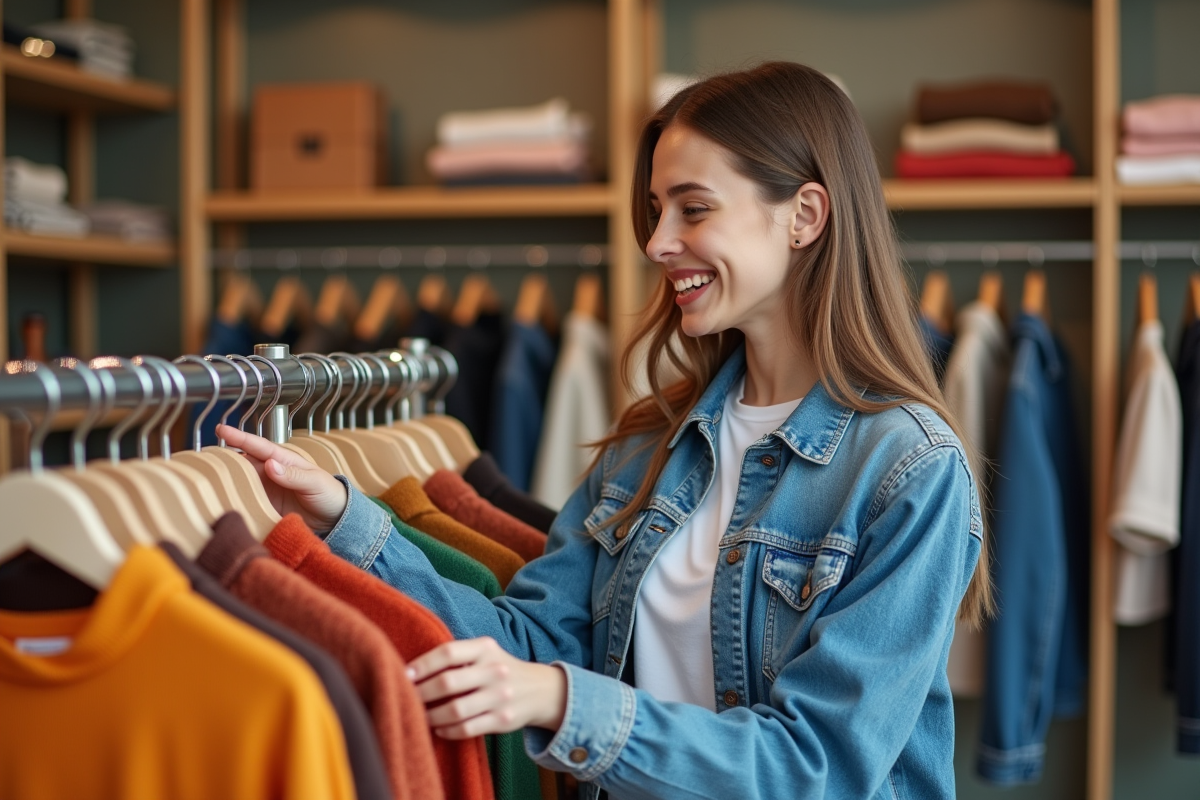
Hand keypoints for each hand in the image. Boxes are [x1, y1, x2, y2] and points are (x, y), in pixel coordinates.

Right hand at [215, 424, 347, 531]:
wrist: (336, 520)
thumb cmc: (330, 494)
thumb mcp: (315, 482)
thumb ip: (294, 475)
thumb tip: (270, 464)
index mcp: (284, 461)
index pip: (258, 447)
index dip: (240, 438)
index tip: (221, 430)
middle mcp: (270, 473)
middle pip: (242, 463)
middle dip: (223, 459)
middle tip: (201, 459)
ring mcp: (266, 490)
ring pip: (240, 482)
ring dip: (225, 481)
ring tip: (204, 480)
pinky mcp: (264, 508)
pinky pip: (246, 502)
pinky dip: (233, 501)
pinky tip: (220, 502)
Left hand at [407, 637, 566, 738]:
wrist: (539, 689)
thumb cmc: (498, 669)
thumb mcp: (484, 652)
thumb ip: (456, 656)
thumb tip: (411, 670)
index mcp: (485, 648)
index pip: (448, 653)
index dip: (423, 664)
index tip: (405, 675)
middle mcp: (494, 670)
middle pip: (448, 682)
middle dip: (421, 693)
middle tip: (407, 698)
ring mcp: (500, 696)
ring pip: (455, 710)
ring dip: (431, 715)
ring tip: (420, 715)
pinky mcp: (503, 720)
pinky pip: (467, 729)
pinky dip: (447, 731)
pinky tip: (439, 728)